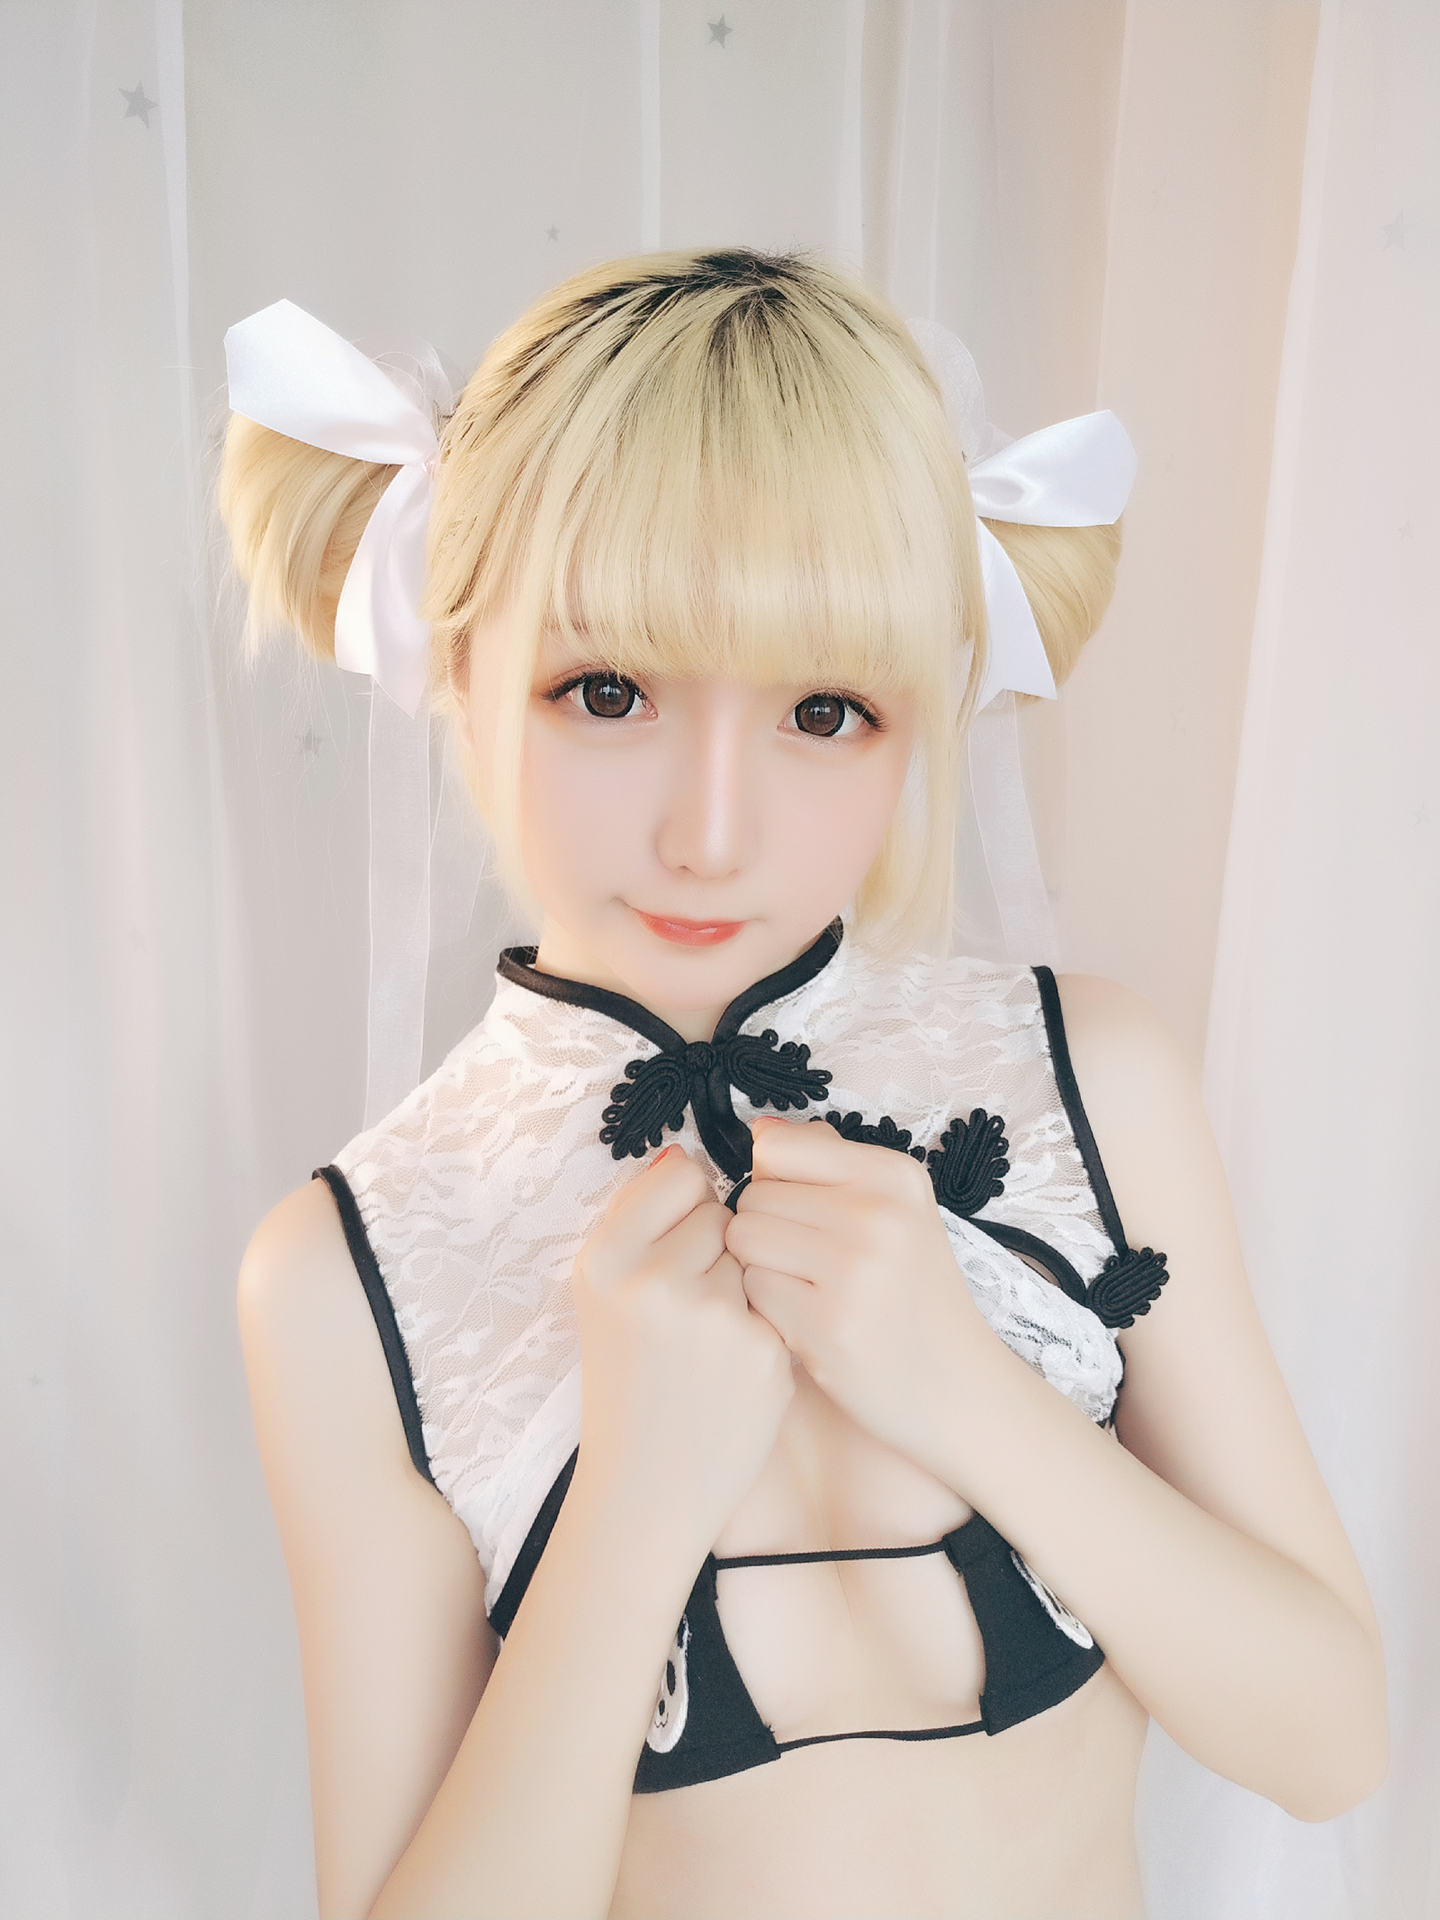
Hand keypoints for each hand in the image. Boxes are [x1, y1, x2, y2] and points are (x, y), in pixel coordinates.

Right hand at [570, 1144, 795, 1568]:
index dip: (685, 1207)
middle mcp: (653, 1280)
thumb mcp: (602, 1290)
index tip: (673, 1247)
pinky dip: (765, 1322)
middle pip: (722, 1210)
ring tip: (708, 1337)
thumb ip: (639, 1217)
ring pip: (756, 1249)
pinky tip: (735, 1364)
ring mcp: (712, 1316)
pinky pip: (779, 1294)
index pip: (678, 1173)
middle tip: (686, 1307)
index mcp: (604, 1258)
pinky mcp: (762, 1348)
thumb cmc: (630, 1375)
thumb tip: (685, 1154)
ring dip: (743, 1281)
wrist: (648, 1483)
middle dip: (715, 1247)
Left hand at [724, 1115, 988, 1466]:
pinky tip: (806, 1322)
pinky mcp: (826, 1324)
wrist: (959, 1388)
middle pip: (752, 1194)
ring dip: (758, 1267)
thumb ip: (828, 1163)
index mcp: (894, 1174)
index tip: (804, 1215)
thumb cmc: (913, 1295)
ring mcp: (853, 1269)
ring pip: (742, 1238)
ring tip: (804, 1290)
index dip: (774, 1183)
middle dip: (765, 1229)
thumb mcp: (897, 1210)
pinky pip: (750, 1289)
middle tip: (809, 1264)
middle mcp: (878, 1212)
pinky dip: (766, 1308)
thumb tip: (760, 1130)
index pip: (776, 1147)